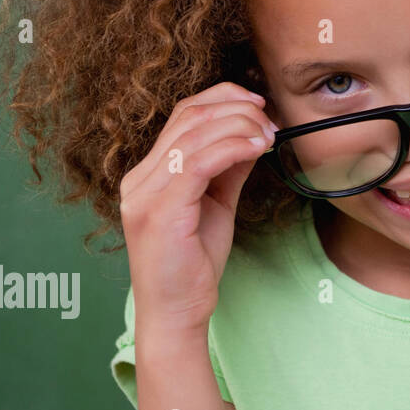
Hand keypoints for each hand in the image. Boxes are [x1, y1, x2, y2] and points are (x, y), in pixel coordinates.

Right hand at [119, 81, 275, 332]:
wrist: (176, 311)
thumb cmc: (194, 262)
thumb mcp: (217, 203)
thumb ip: (229, 167)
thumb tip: (255, 133)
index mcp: (148, 172)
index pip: (183, 114)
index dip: (222, 98)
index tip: (259, 103)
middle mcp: (139, 178)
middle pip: (189, 117)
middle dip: (238, 110)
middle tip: (271, 122)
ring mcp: (144, 193)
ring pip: (194, 135)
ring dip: (240, 127)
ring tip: (269, 135)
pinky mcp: (160, 210)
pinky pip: (197, 162)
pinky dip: (232, 147)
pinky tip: (257, 148)